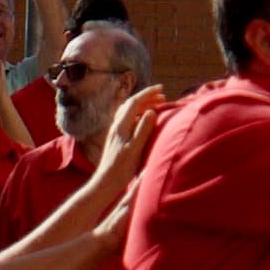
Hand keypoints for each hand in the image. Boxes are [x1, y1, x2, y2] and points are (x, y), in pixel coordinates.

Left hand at [86, 87, 164, 205]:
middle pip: (131, 104)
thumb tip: (151, 111)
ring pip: (129, 111)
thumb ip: (143, 129)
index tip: (161, 89)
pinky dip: (139, 113)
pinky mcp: (117, 137)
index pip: (134, 102)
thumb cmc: (122, 168)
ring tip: (156, 104)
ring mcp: (116, 131)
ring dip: (142, 104)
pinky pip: (128, 118)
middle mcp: (117, 125)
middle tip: (162, 96)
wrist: (107, 181)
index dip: (148, 93)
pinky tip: (145, 119)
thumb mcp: (135, 148)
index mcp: (121, 126)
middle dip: (146, 97)